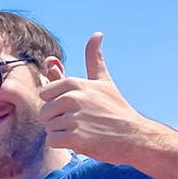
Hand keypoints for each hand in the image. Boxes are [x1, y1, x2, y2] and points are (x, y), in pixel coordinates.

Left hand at [39, 33, 157, 164]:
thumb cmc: (116, 110)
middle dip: (57, 119)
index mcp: (75, 84)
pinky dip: (63, 144)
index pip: (44, 93)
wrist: (134, 136)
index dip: (56, 103)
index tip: (76, 106)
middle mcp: (73, 98)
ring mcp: (74, 118)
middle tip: (81, 120)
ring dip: (62, 133)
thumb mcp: (104, 82)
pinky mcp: (75, 138)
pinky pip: (52, 141)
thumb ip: (94, 60)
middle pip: (44, 112)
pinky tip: (81, 141)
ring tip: (83, 130)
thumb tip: (96, 34)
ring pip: (48, 128)